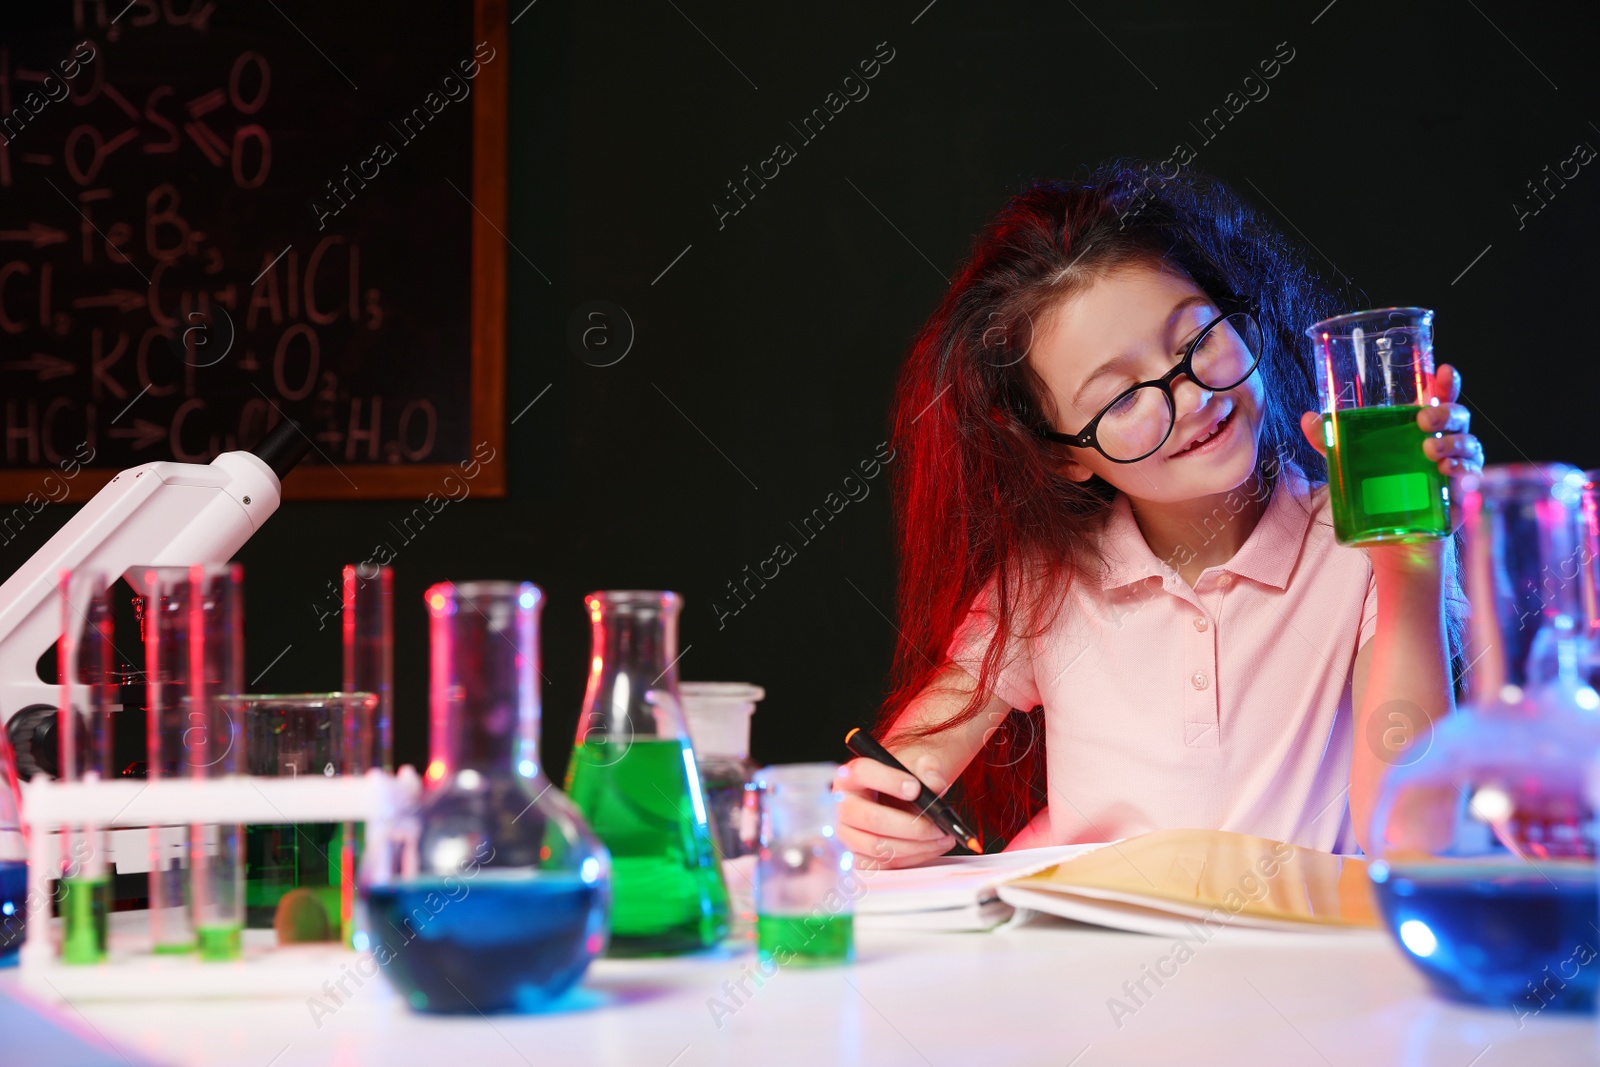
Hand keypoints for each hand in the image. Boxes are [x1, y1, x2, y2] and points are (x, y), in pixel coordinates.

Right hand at [834, 755, 955, 869]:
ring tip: (941, 837)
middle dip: (911, 826)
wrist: (897, 798)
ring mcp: (846, 833)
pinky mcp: (856, 856)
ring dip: (916, 846)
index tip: (916, 788)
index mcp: (851, 776)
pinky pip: (884, 863)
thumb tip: (935, 786)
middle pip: (872, 819)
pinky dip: (912, 858)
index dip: (889, 780)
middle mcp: (842, 804)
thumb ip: (928, 770)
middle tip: (937, 826)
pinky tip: (931, 847)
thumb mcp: (916, 766)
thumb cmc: (902, 781)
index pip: (863, 773)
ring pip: (878, 846)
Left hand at [1298, 363, 1483, 540]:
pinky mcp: (1459, 490)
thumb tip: (1308, 419)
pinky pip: (1470, 474)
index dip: (1445, 382)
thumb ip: (1331, 440)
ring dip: (1453, 443)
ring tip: (1430, 450)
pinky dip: (1462, 469)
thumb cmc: (1378, 482)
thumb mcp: (1350, 459)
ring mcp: (1455, 463)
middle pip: (1457, 416)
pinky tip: (1447, 470)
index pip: (1439, 396)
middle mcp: (1444, 438)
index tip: (1442, 371)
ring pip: (1468, 443)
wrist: (1393, 531)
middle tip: (1423, 421)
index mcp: (1421, 424)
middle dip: (1445, 413)